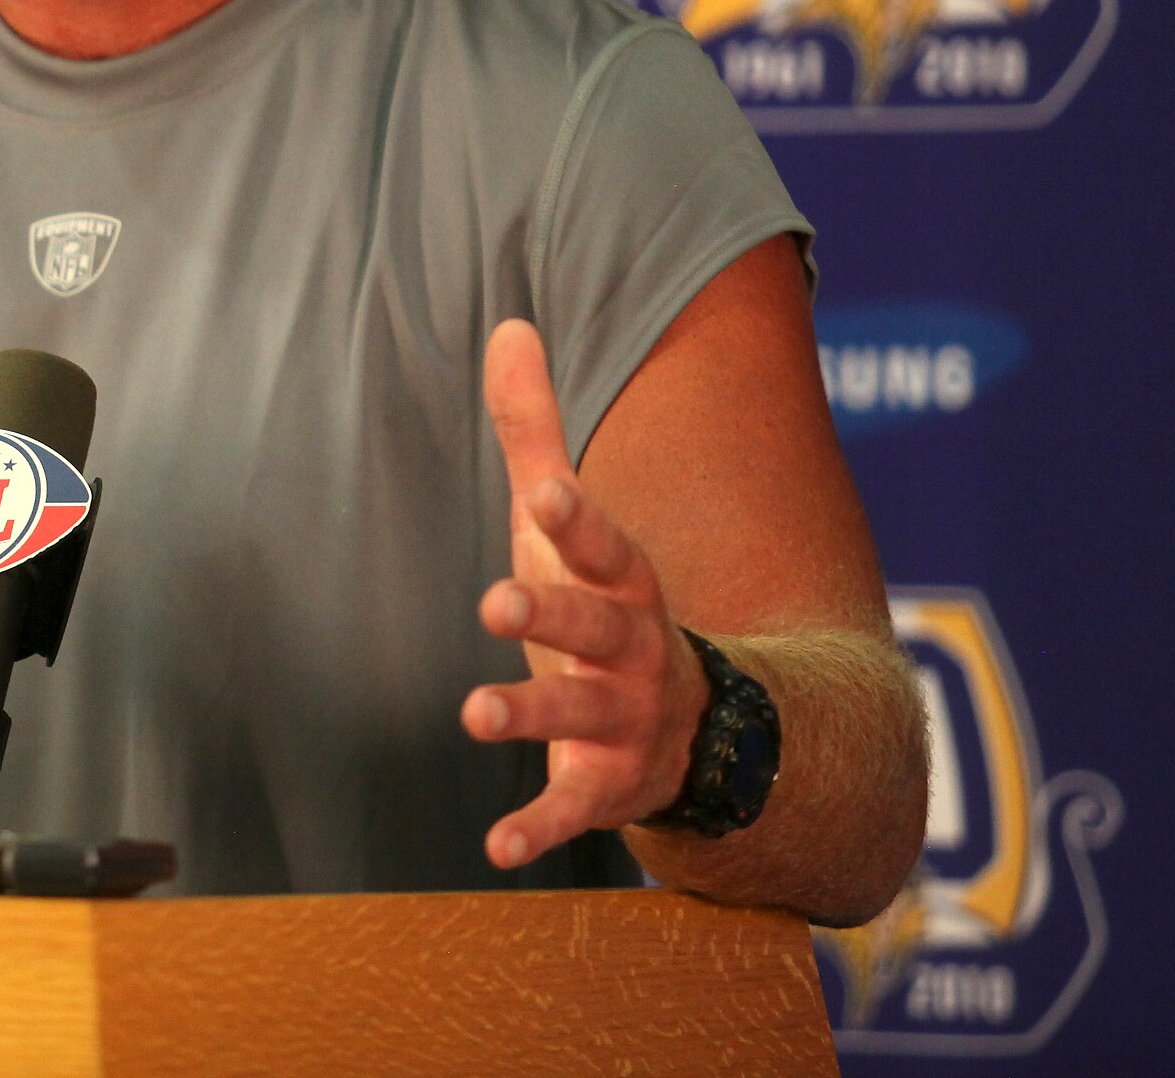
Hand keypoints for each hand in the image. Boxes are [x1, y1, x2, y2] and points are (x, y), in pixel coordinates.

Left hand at [462, 320, 707, 867]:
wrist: (702, 733)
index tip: (544, 493)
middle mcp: (635, 650)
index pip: (605, 544)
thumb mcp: (569, 525)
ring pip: (582, 715)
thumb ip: (536, 433)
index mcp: (625, 582)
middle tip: (493, 599)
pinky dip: (538, 830)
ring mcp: (628, 722)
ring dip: (530, 713)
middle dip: (552, 613)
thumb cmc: (606, 606)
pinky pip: (575, 810)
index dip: (578, 520)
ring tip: (472, 713)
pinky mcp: (610, 788)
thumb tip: (509, 323)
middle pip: (596, 625)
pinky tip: (496, 851)